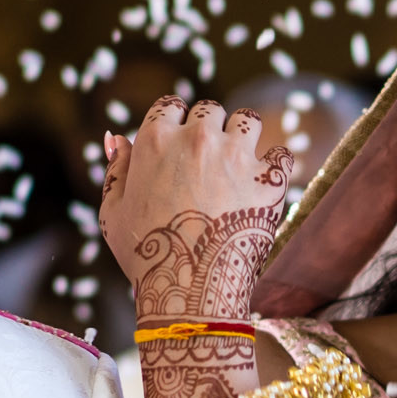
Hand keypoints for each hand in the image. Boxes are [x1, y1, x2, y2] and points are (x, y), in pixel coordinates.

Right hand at [101, 99, 294, 397]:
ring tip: (239, 165)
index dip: (175, 122)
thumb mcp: (113, 212)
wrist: (189, 293)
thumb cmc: (145, 257)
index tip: (179, 144)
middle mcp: (197, 138)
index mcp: (155, 139)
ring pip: (248, 120)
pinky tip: (265, 184)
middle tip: (209, 164)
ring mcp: (236, 156)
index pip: (171, 104)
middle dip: (210, 129)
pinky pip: (283, 153)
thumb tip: (116, 135)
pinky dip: (277, 166)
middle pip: (210, 110)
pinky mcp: (269, 180)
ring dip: (244, 137)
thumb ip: (116, 168)